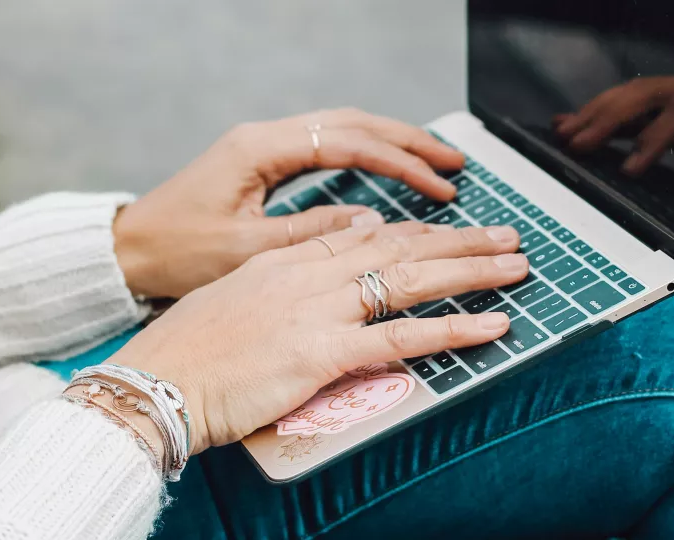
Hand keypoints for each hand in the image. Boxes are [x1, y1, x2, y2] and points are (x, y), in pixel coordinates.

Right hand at [106, 223, 527, 454]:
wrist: (155, 382)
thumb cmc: (193, 347)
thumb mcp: (242, 290)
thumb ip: (294, 263)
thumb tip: (343, 240)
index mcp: (290, 258)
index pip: (372, 235)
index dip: (423, 232)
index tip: (458, 232)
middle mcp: (309, 274)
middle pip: (402, 247)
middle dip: (462, 241)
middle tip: (509, 236)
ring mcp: (317, 310)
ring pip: (410, 280)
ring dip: (471, 272)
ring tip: (517, 268)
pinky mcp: (320, 353)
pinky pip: (399, 338)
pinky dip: (451, 330)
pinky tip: (491, 327)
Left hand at [113, 108, 463, 297]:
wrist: (130, 249)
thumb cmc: (176, 251)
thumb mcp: (246, 249)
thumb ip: (310, 232)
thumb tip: (369, 221)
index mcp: (261, 149)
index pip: (349, 143)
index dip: (401, 163)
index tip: (441, 184)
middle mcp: (265, 137)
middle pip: (352, 124)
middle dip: (407, 142)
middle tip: (453, 161)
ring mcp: (264, 146)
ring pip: (342, 130)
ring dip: (390, 144)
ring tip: (433, 161)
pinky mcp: (263, 163)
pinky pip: (325, 147)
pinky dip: (363, 155)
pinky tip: (385, 169)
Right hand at [553, 76, 673, 175]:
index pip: (665, 129)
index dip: (647, 149)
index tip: (627, 171)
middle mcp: (670, 92)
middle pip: (631, 107)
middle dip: (602, 126)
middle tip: (577, 147)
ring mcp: (649, 87)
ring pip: (614, 100)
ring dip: (584, 118)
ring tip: (562, 136)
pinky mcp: (634, 89)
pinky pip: (606, 99)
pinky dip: (583, 112)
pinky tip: (562, 121)